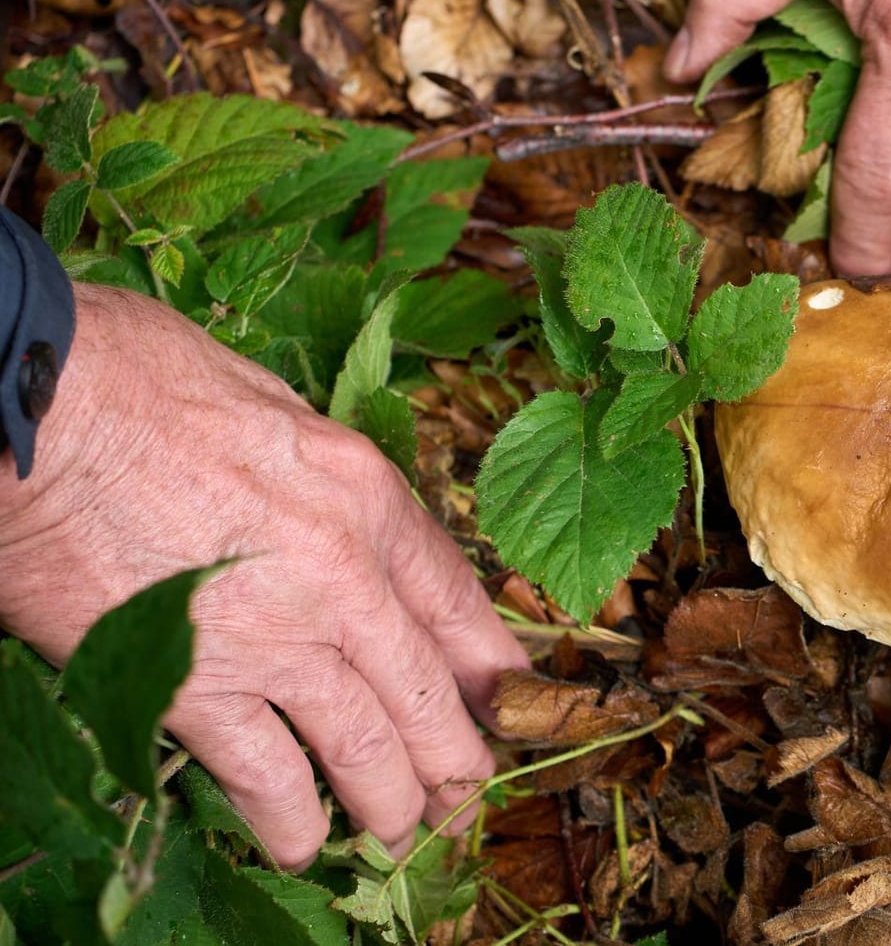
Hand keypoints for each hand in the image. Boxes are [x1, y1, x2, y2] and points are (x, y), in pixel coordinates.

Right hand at [0, 285, 527, 868]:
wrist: (42, 412)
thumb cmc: (136, 381)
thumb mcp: (271, 404)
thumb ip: (319, 473)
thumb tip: (332, 508)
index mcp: (367, 494)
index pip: (455, 595)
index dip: (488, 660)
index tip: (507, 697)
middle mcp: (344, 575)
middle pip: (425, 688)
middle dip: (454, 754)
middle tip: (464, 793)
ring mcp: (275, 638)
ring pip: (366, 745)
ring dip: (390, 800)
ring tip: (401, 830)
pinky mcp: (195, 687)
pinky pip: (266, 776)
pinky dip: (290, 821)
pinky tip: (300, 846)